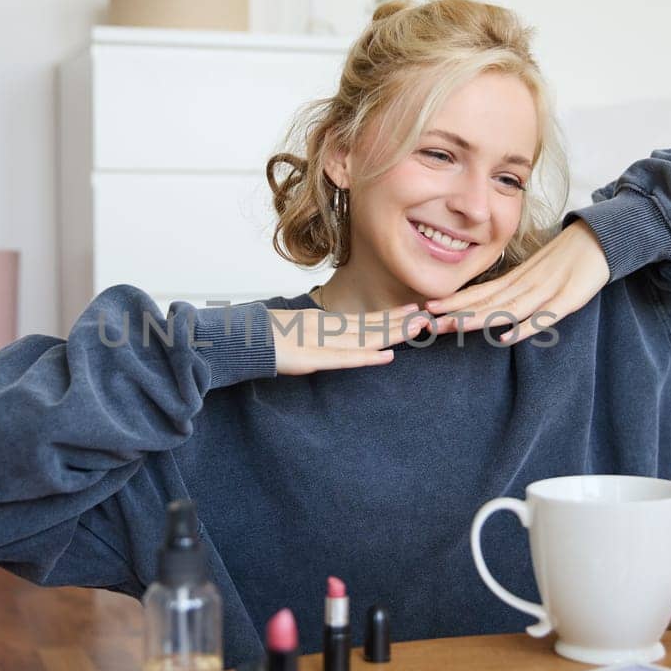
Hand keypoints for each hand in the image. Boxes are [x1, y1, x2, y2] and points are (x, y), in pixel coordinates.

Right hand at [268, 304, 429, 375]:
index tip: (414, 311)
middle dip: (401, 323)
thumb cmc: (265, 339)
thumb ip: (317, 338)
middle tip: (430, 316)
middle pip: (371, 327)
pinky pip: (344, 359)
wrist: (240, 341)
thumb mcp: (298, 337)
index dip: (391, 317)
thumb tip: (336, 340)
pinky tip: (386, 357)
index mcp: (327, 326)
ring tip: (418, 328)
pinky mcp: (312, 358)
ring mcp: (321, 343)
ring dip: (393, 335)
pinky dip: (366, 359)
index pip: (366, 322)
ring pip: (365, 339)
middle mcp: (329, 331)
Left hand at [423, 221, 610, 344]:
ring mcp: (546, 292)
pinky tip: (507, 338)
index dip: (454, 302)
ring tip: (455, 328)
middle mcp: (525, 285)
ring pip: (508, 309)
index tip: (428, 309)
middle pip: (487, 302)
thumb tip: (487, 305)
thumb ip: (513, 289)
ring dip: (481, 320)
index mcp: (516, 280)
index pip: (480, 293)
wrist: (600, 239)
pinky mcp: (568, 300)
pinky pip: (543, 317)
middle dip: (457, 314)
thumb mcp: (534, 273)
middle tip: (429, 322)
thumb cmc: (566, 259)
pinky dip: (525, 328)